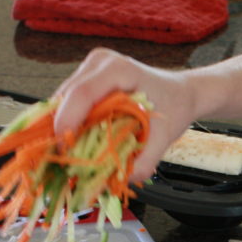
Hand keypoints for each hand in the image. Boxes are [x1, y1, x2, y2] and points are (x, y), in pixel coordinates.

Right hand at [52, 48, 198, 183]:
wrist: (179, 93)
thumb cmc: (173, 105)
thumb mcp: (165, 135)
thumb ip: (146, 159)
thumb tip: (124, 178)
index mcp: (118, 69)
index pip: (82, 93)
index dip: (67, 121)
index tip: (65, 148)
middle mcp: (99, 63)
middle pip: (65, 97)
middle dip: (62, 130)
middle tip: (67, 158)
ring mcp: (90, 68)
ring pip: (62, 101)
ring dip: (65, 128)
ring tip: (76, 151)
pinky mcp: (85, 78)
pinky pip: (68, 104)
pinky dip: (71, 124)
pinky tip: (80, 140)